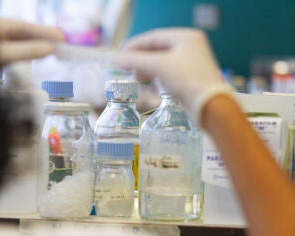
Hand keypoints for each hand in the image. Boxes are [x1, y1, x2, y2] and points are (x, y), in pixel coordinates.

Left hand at [0, 18, 64, 64]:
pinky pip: (18, 51)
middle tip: (66, 47)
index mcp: (0, 25)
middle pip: (28, 34)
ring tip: (57, 53)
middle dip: (47, 39)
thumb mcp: (0, 54)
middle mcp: (0, 31)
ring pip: (24, 42)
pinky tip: (37, 58)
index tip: (65, 41)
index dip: (48, 33)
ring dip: (40, 47)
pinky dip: (31, 54)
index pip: (29, 28)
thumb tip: (49, 49)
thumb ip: (25, 51)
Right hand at [114, 28, 233, 124]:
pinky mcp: (190, 77)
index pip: (154, 37)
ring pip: (162, 62)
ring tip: (135, 77)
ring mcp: (191, 62)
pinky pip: (167, 72)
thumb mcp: (159, 66)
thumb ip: (136, 60)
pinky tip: (147, 82)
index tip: (120, 55)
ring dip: (146, 68)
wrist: (209, 106)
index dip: (135, 45)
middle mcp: (190, 47)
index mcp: (186, 37)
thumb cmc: (187, 80)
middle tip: (125, 67)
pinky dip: (155, 76)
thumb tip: (116, 59)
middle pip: (158, 49)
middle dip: (140, 58)